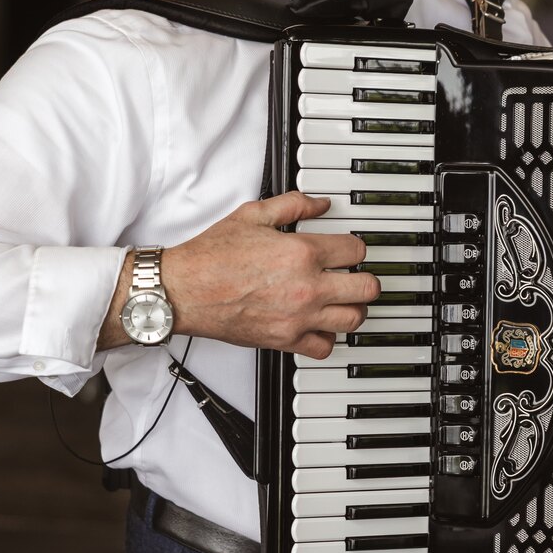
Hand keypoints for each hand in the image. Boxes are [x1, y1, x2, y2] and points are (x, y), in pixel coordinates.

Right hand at [163, 191, 380, 359]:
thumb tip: (320, 204)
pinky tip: (320, 324)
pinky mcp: (285, 341)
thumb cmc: (212, 256)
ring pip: (354, 319)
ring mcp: (299, 318)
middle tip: (356, 275)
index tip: (350, 249)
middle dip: (366, 279)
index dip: (356, 247)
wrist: (186, 291)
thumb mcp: (253, 215)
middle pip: (367, 288)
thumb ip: (293, 205)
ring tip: (344, 300)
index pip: (356, 250)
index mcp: (302, 253)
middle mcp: (307, 288)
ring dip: (354, 308)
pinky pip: (325, 347)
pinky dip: (329, 337)